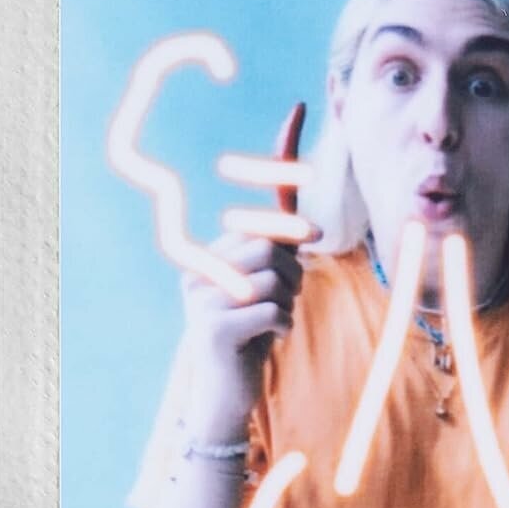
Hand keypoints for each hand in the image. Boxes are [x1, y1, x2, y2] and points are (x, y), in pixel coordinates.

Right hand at [181, 103, 318, 442]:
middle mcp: (200, 267)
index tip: (297, 109)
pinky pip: (271, 310)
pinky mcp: (211, 326)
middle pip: (274, 245)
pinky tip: (267, 340)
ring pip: (275, 277)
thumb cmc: (249, 342)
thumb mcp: (267, 296)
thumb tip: (308, 232)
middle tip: (281, 302)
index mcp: (213, 255)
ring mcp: (201, 295)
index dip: (279, 157)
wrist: (222, 397)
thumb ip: (281, 264)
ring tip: (270, 322)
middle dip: (292, 275)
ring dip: (288, 302)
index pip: (256, 207)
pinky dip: (281, 326)